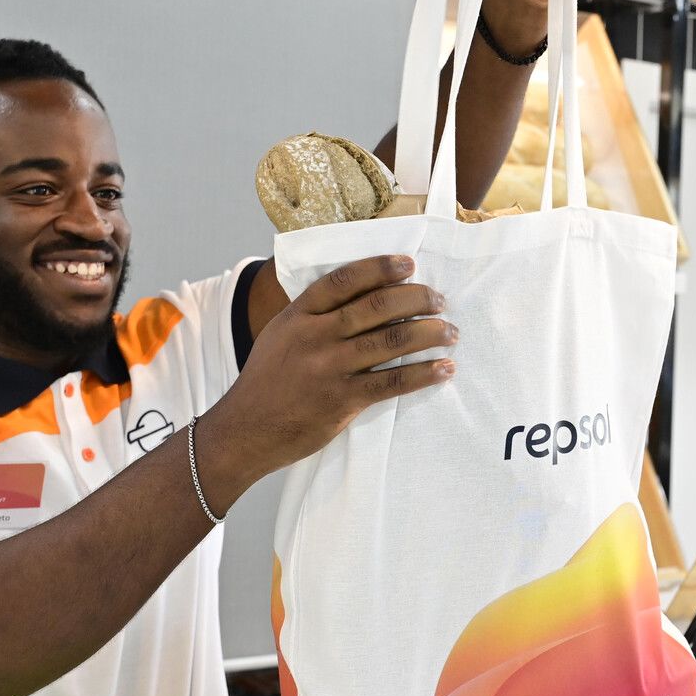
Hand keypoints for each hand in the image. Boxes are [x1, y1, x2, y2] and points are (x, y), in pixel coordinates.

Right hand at [203, 256, 455, 490]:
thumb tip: (360, 295)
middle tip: (440, 300)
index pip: (344, 280)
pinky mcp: (343, 401)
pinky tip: (444, 369)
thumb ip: (314, 315)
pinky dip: (424, 374)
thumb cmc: (267, 381)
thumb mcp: (280, 335)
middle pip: (377, 306)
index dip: (380, 268)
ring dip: (430, 334)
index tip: (409, 264)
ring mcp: (330, 368)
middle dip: (417, 299)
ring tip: (451, 333)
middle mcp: (316, 336)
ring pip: (392, 341)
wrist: (245, 430)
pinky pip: (393, 382)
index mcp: (299, 315)